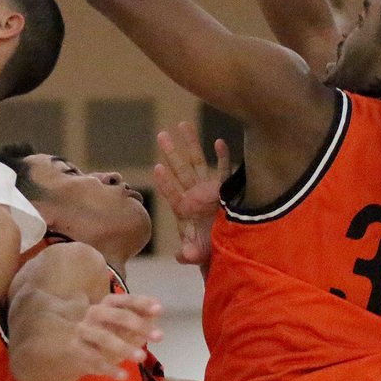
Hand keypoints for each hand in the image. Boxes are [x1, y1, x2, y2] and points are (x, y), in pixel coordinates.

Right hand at [73, 293, 162, 379]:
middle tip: (160, 337)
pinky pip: (93, 358)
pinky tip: (124, 376)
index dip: (142, 303)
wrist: (79, 351)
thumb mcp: (127, 326)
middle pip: (116, 315)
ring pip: (103, 337)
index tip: (159, 309)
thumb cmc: (109, 333)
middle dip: (139, 325)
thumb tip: (157, 311)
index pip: (125, 299)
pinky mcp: (76, 348)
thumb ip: (142, 318)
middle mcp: (94, 313)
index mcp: (108, 304)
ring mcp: (84, 330)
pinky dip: (109, 368)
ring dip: (124, 347)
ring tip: (142, 357)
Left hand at [153, 122, 230, 265]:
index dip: (165, 182)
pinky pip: (223, 170)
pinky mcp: (224, 190)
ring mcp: (207, 190)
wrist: (222, 248)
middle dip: (172, 153)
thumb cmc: (206, 250)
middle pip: (180, 170)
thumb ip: (190, 253)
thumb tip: (182, 256)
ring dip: (191, 145)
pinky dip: (221, 156)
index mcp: (183, 209)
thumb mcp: (198, 253)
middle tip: (162, 134)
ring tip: (182, 125)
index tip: (157, 168)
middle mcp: (192, 195)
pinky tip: (218, 141)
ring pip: (197, 163)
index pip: (171, 192)